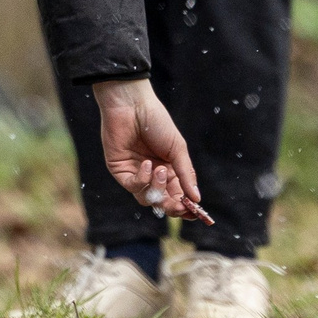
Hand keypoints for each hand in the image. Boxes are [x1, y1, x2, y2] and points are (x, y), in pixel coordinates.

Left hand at [94, 78, 210, 224]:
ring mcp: (136, 174)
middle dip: (171, 205)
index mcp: (169, 169)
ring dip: (157, 188)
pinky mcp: (120, 172)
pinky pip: (134, 186)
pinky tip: (147, 164)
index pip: (178, 195)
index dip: (185, 205)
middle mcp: (152, 175)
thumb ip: (186, 174)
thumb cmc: (157, 122)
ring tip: (160, 169)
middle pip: (162, 202)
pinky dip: (142, 179)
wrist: (132, 105)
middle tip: (179, 204)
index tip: (194, 211)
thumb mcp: (178, 148)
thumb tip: (197, 199)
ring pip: (147, 198)